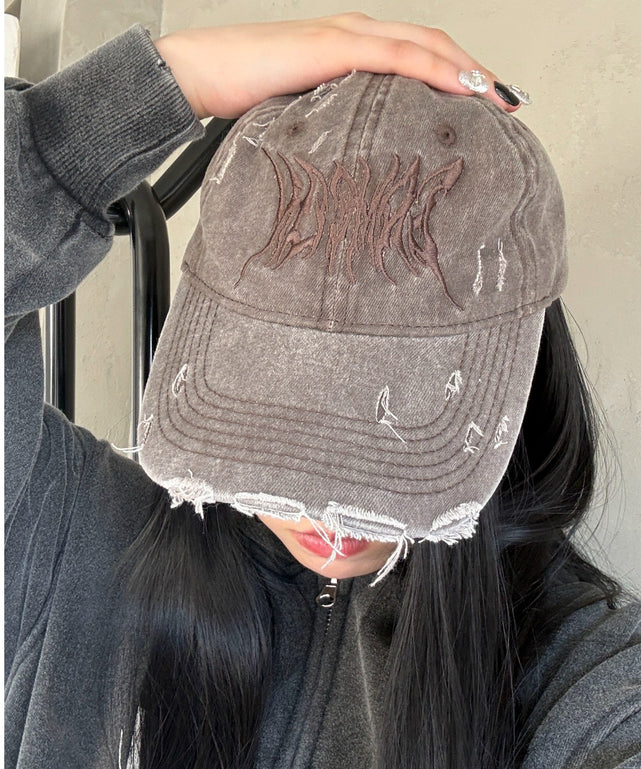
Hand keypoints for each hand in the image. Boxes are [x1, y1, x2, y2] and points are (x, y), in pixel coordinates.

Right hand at [153, 13, 519, 119]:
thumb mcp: (303, 116)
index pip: (416, 56)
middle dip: (475, 73)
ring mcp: (347, 35)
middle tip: (507, 102)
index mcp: (350, 48)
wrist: (201, 73)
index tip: (481, 106)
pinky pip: (396, 55)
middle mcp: (356, 33)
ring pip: (424, 44)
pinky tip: (458, 88)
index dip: (454, 76)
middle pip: (433, 45)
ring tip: (496, 97)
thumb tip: (356, 160)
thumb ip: (335, 126)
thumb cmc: (243, 97)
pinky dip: (432, 69)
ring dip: (466, 70)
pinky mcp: (334, 46)